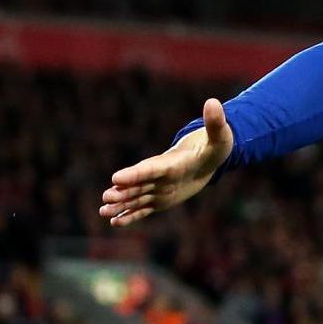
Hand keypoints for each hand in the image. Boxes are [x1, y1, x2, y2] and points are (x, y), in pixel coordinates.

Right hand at [100, 99, 233, 226]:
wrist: (207, 159)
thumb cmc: (213, 148)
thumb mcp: (219, 137)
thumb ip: (215, 123)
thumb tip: (214, 101)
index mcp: (170, 163)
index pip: (150, 169)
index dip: (134, 174)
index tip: (116, 178)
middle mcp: (159, 176)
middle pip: (138, 185)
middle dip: (123, 192)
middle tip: (106, 197)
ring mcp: (158, 188)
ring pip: (136, 198)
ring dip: (121, 205)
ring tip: (103, 212)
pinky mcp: (160, 199)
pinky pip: (143, 209)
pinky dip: (131, 216)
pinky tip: (114, 222)